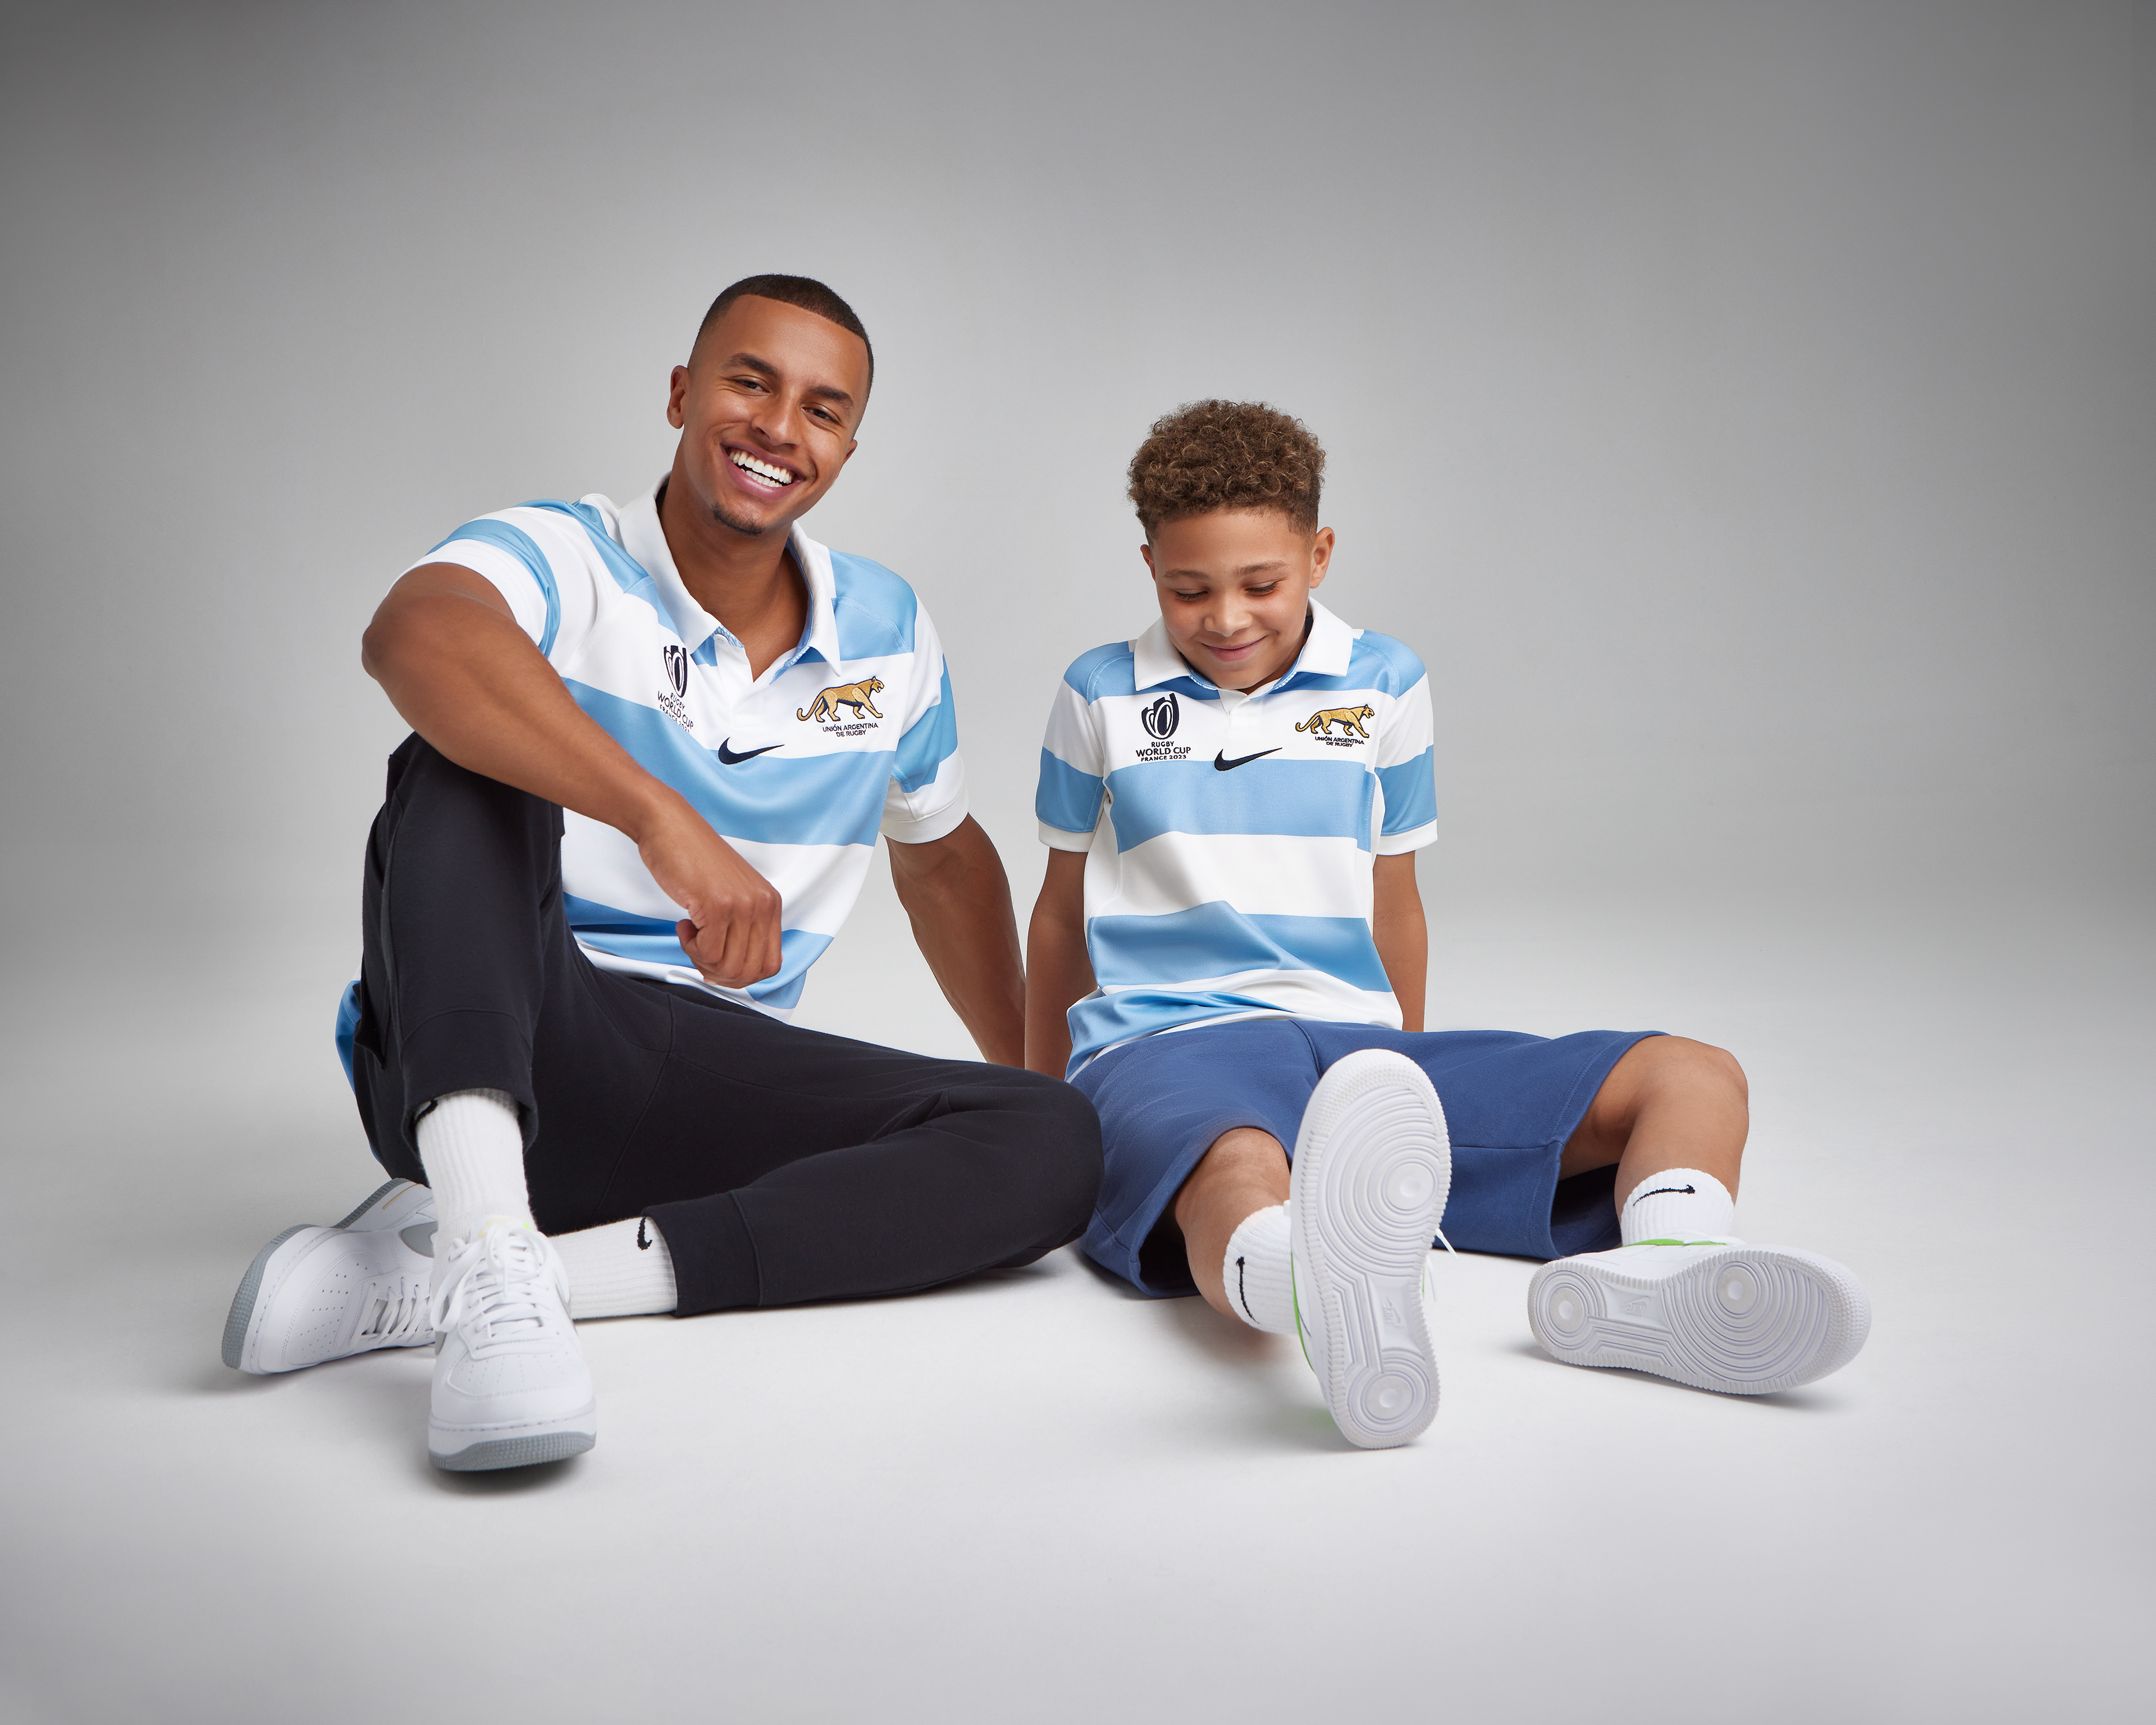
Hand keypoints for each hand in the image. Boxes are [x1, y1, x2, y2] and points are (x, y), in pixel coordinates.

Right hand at [633, 798, 783, 988]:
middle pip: (750, 972)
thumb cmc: (692, 859)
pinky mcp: (718, 906)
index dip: (741, 975)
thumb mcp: (732, 895)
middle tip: (699, 952)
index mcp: (771, 904)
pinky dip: (690, 948)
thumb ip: (743, 927)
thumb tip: (736, 971)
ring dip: (702, 960)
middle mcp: (763, 905)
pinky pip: (708, 953)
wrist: (668, 826)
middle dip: (719, 973)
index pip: (771, 965)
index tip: (718, 962)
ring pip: (729, 966)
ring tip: (692, 935)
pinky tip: (684, 924)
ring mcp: (743, 906)